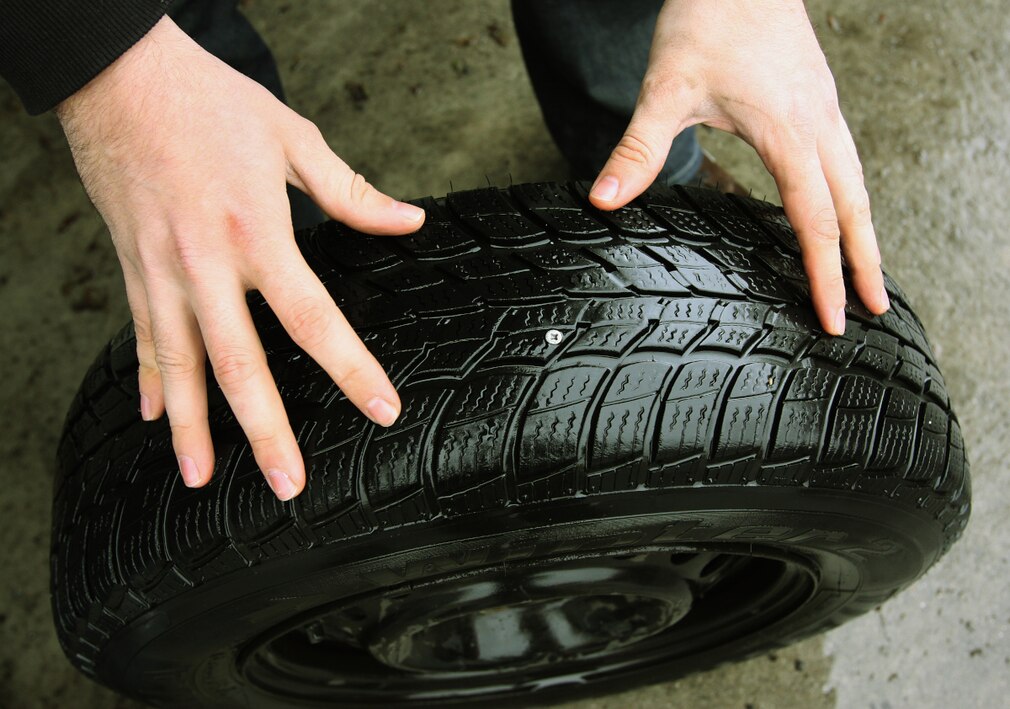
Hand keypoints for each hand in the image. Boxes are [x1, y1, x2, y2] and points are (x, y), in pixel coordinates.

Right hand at [57, 16, 424, 499]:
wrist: (117, 75)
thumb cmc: (210, 101)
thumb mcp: (293, 138)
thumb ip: (352, 192)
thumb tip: (410, 221)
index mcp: (259, 233)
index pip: (315, 319)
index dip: (351, 370)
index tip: (383, 411)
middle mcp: (207, 264)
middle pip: (241, 364)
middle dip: (266, 431)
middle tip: (290, 484)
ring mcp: (161, 272)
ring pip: (179, 366)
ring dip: (194, 428)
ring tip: (203, 480)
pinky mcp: (131, 268)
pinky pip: (140, 337)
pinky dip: (149, 382)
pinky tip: (157, 421)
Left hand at [589, 0, 887, 333]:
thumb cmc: (708, 19)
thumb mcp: (665, 88)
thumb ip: (638, 148)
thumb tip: (603, 199)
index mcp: (790, 134)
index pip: (816, 222)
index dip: (825, 275)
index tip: (832, 317)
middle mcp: (819, 125)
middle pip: (856, 209)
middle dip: (866, 265)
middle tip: (873, 312)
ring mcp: (825, 110)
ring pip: (858, 184)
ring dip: (865, 232)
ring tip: (867, 273)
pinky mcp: (818, 99)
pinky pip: (847, 161)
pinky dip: (851, 199)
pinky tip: (837, 210)